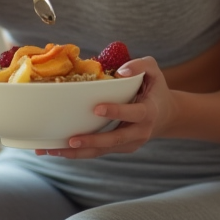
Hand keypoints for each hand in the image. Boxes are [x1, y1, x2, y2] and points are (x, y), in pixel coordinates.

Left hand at [36, 57, 174, 158]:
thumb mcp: (153, 71)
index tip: (97, 108)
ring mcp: (129, 144)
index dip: (116, 112)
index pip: (134, 114)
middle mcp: (139, 132)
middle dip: (92, 142)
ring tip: (54, 150)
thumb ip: (140, 66)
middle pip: (114, 141)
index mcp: (148, 112)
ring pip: (102, 151)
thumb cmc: (155, 89)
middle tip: (71, 140)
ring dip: (78, 153)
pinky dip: (78, 153)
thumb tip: (120, 72)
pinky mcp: (118, 149)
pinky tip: (57, 150)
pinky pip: (98, 152)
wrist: (165, 115)